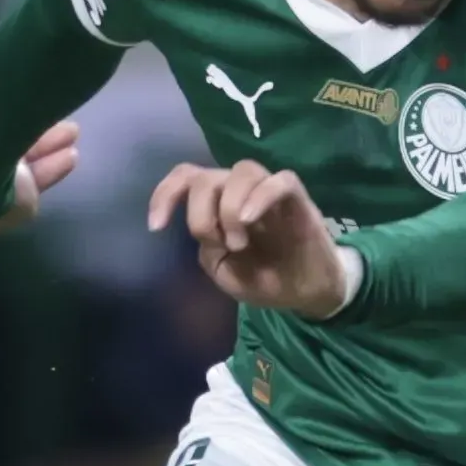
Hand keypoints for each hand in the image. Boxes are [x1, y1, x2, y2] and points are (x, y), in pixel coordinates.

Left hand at [0, 62, 79, 236]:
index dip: (10, 120)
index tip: (28, 104)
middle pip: (16, 150)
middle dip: (38, 134)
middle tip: (59, 118)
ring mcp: (5, 192)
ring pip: (33, 165)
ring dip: (51, 147)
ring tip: (73, 132)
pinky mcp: (23, 206)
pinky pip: (42, 183)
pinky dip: (56, 168)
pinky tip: (71, 156)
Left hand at [147, 162, 353, 318]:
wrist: (308, 295)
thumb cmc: (265, 279)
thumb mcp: (224, 271)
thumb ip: (208, 248)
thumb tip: (207, 232)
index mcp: (219, 203)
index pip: (186, 177)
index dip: (165, 194)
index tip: (157, 226)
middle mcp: (242, 192)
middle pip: (208, 176)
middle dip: (201, 213)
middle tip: (219, 245)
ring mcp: (271, 193)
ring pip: (243, 170)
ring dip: (229, 206)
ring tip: (238, 242)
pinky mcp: (300, 201)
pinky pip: (280, 181)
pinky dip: (259, 197)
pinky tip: (249, 221)